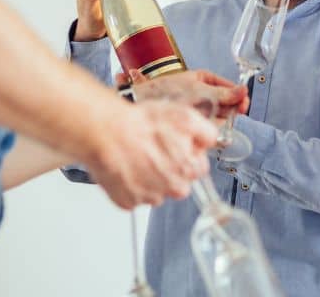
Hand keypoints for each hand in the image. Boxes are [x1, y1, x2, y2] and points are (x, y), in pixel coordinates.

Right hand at [85, 100, 217, 208]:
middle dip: (169, 169)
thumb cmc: (143, 125)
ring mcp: (149, 198)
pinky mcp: (127, 202)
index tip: (175, 144)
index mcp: (190, 169)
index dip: (187, 153)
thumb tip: (211, 142)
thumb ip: (206, 133)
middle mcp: (172, 189)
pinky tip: (125, 168)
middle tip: (154, 150)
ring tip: (136, 157)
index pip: (198, 168)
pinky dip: (129, 185)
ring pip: (155, 191)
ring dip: (149, 178)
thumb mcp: (185, 117)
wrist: (108, 134)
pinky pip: (132, 197)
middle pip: (177, 183)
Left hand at [128, 68, 249, 117]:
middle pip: (224, 100)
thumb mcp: (200, 91)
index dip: (236, 93)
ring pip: (217, 113)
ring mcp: (196, 106)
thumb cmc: (167, 90)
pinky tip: (217, 130)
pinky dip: (213, 126)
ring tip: (230, 120)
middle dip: (233, 106)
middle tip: (240, 111)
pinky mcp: (191, 120)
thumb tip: (243, 90)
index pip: (226, 86)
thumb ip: (223, 93)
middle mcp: (201, 92)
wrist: (142, 100)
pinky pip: (207, 123)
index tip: (244, 101)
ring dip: (225, 117)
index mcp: (203, 79)